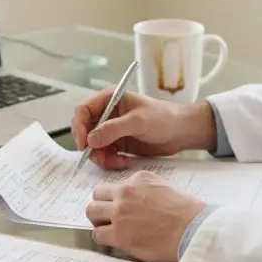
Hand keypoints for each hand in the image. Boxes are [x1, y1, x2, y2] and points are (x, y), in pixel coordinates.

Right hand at [71, 88, 215, 169]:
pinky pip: (105, 155)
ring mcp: (112, 130)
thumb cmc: (165, 118)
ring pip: (94, 146)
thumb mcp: (138, 121)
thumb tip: (91, 139)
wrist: (182, 132)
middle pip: (85, 131)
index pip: (83, 111)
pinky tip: (125, 162)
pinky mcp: (119, 144)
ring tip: (118, 161)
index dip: (79, 127)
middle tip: (101, 158)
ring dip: (102, 157)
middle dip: (91, 147)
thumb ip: (113, 129)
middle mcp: (108, 114)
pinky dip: (111, 161)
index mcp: (110, 99)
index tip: (83, 144)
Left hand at [86, 171, 205, 261]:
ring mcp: (120, 213)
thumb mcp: (165, 188)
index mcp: (138, 179)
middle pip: (97, 195)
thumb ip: (146, 190)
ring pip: (92, 212)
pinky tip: (115, 241)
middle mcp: (126, 192)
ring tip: (109, 229)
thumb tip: (137, 202)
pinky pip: (98, 234)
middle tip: (109, 218)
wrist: (192, 230)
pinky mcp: (118, 234)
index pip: (116, 186)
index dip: (117, 199)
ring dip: (98, 221)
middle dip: (102, 206)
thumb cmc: (186, 213)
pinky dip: (104, 238)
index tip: (122, 208)